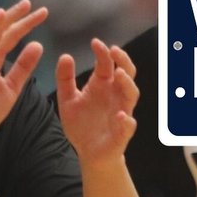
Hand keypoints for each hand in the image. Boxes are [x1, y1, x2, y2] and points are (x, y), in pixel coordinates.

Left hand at [55, 39, 138, 166]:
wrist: (89, 153)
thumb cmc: (82, 125)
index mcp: (103, 86)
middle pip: (127, 73)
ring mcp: (122, 112)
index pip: (107, 64)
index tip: (95, 42)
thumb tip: (65, 56)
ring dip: (127, 84)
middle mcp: (115, 95)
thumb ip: (65, 79)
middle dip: (123, 60)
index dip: (103, 52)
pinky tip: (121, 116)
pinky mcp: (122, 132)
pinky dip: (126, 120)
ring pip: (131, 94)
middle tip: (114, 50)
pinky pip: (128, 125)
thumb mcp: (67, 100)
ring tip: (119, 75)